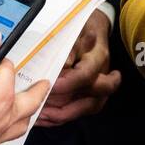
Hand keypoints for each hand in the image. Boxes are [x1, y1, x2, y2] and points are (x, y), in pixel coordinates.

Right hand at [0, 27, 49, 144]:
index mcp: (2, 95)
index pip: (8, 71)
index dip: (0, 62)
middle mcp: (4, 116)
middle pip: (31, 100)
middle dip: (39, 90)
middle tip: (44, 84)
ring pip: (22, 123)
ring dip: (29, 113)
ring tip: (30, 107)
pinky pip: (8, 137)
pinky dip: (12, 129)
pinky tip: (3, 127)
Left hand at [35, 10, 120, 127]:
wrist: (94, 26)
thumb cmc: (82, 28)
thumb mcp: (75, 29)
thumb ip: (69, 46)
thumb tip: (63, 64)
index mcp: (98, 56)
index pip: (87, 75)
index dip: (69, 83)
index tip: (50, 86)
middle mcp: (103, 73)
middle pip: (95, 96)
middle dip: (70, 106)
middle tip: (45, 108)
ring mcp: (99, 85)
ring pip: (90, 107)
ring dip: (66, 115)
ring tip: (42, 117)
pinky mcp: (92, 93)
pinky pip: (81, 110)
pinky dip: (62, 116)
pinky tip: (44, 117)